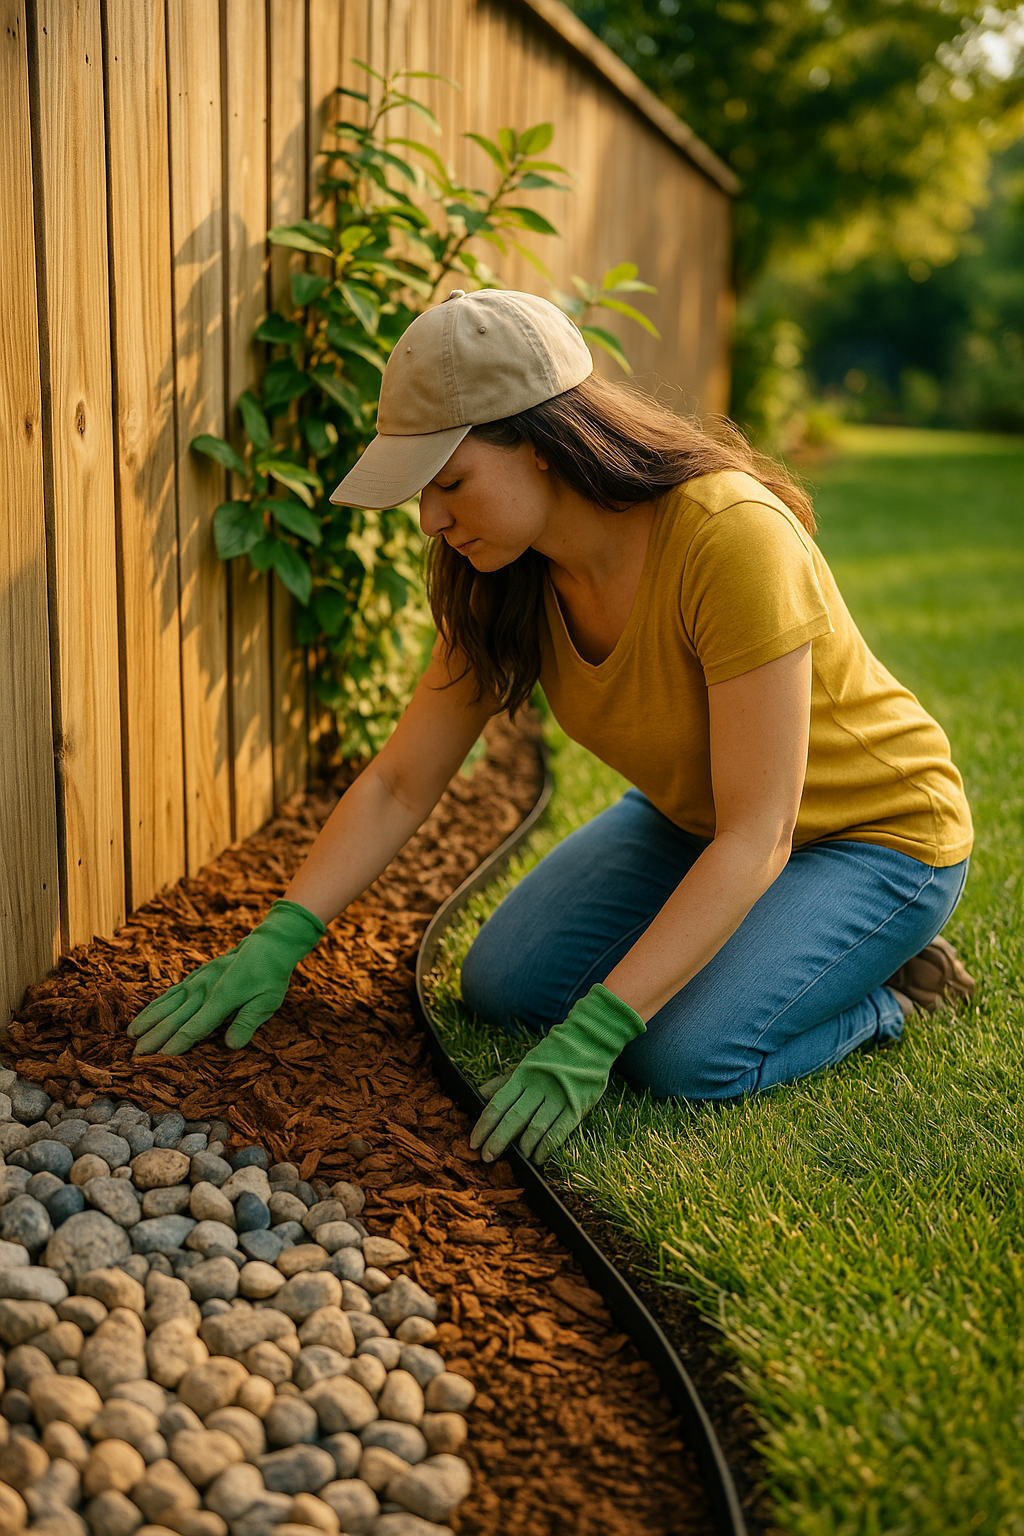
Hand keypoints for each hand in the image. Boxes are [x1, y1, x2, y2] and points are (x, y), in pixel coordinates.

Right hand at [127, 900, 325, 1056]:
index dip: (175, 1045)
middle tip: (134, 1056)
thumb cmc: (270, 976)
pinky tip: (143, 1016)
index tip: (158, 1059)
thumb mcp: (268, 1001)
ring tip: (130, 1037)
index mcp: (221, 998)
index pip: (193, 1027)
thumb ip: (248, 1022)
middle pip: (173, 1019)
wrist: (268, 944)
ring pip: (166, 1005)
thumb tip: (231, 1046)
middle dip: (153, 1038)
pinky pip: (169, 994)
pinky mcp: (194, 977)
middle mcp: (203, 990)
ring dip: (147, 1021)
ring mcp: (196, 982)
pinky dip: (154, 1006)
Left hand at [469, 984, 644, 1164]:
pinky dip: (546, 1146)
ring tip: (515, 1158)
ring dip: (523, 1147)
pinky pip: (559, 1131)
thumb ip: (501, 1083)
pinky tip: (537, 1157)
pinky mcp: (576, 1107)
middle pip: (513, 1118)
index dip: (484, 1125)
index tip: (474, 1142)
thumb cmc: (550, 1058)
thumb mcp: (523, 1066)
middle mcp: (538, 1087)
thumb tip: (476, 1096)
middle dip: (498, 1140)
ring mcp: (558, 1097)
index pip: (497, 1104)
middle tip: (487, 1157)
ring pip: (535, 1127)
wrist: (587, 1043)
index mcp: (522, 1076)